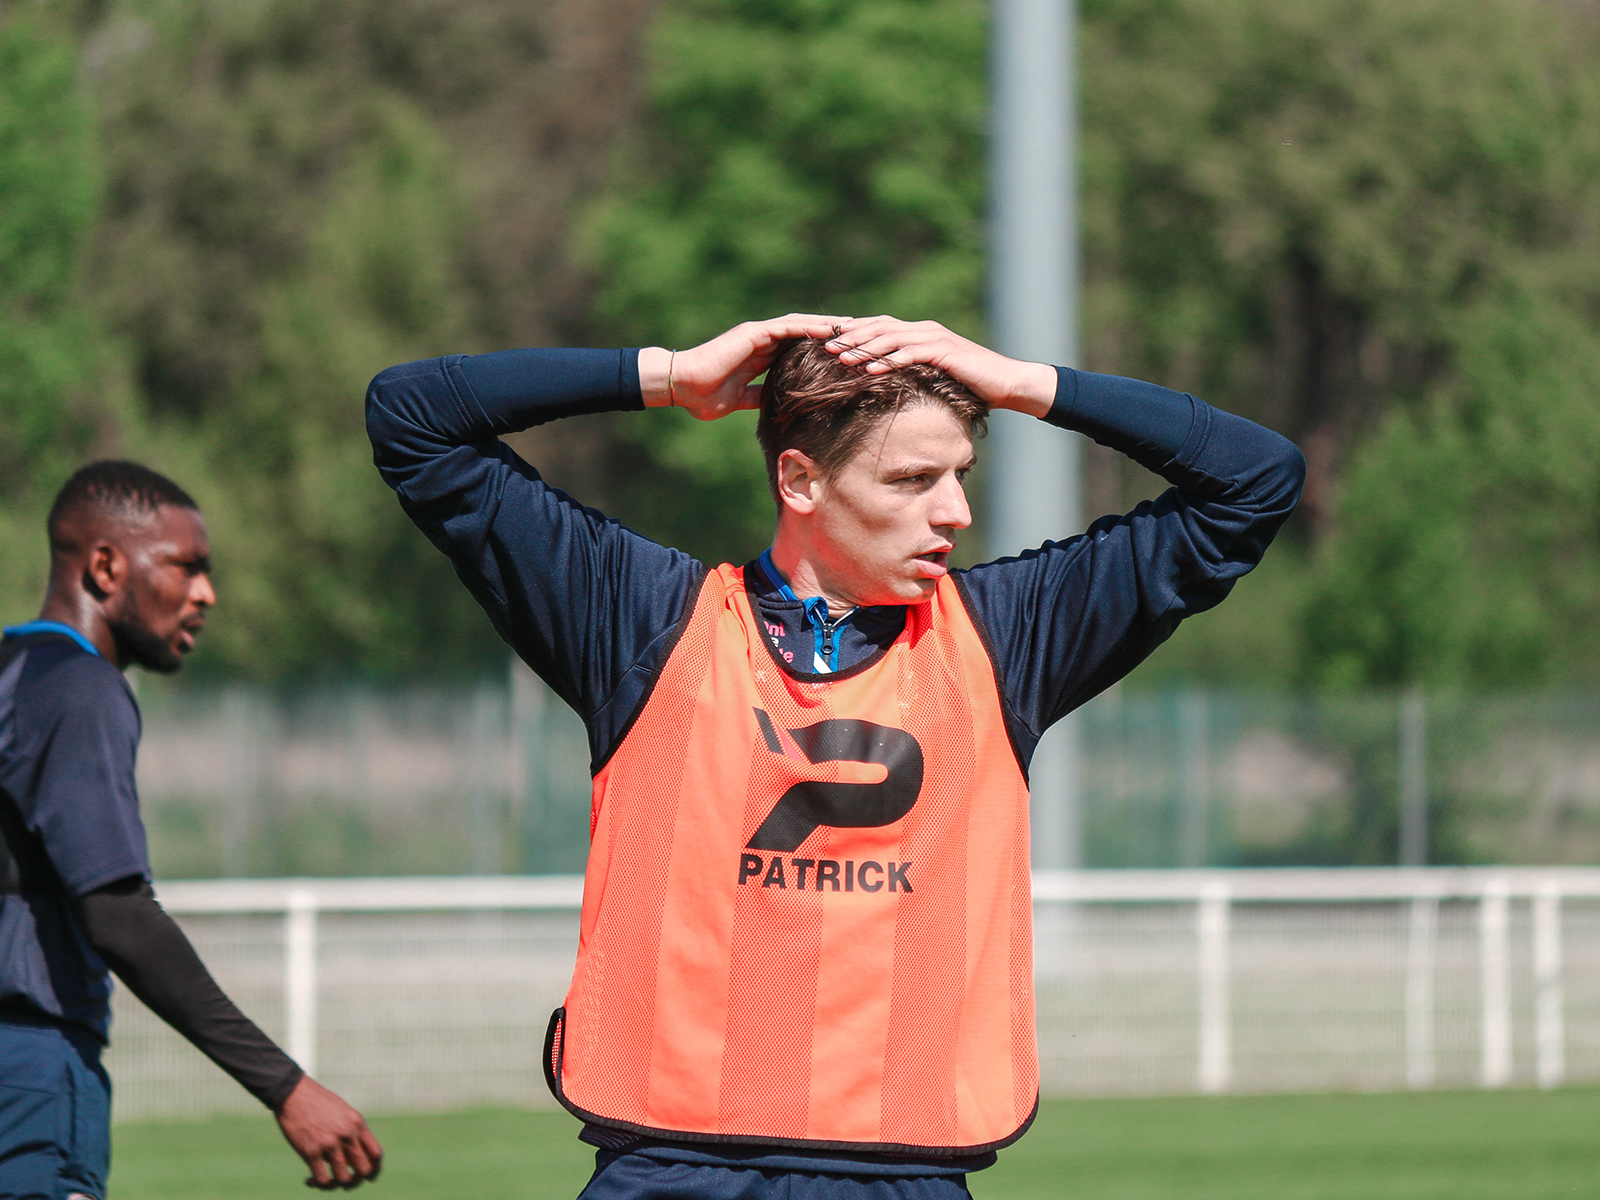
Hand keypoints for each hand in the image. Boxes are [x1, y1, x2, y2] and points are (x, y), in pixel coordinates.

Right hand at [275, 1075, 382, 1189]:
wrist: (294, 1093)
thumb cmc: (318, 1102)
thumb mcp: (344, 1112)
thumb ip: (352, 1131)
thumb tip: (355, 1156)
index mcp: (358, 1124)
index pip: (376, 1154)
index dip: (374, 1169)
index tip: (366, 1175)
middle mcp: (347, 1134)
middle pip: (363, 1170)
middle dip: (356, 1180)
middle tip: (346, 1182)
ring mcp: (330, 1144)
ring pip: (343, 1179)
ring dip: (337, 1185)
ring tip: (328, 1182)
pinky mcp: (311, 1151)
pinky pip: (322, 1179)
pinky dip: (318, 1184)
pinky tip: (310, 1180)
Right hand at [640, 314, 849, 419]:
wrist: (684, 386)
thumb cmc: (706, 396)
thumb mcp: (743, 400)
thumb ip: (760, 397)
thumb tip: (779, 406)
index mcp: (762, 356)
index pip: (799, 351)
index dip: (823, 352)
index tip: (846, 357)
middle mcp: (763, 341)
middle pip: (805, 334)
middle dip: (832, 336)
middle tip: (860, 337)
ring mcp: (759, 335)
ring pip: (801, 326)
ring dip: (827, 327)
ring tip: (853, 329)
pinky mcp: (754, 333)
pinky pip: (787, 327)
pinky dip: (809, 327)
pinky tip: (829, 330)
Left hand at [822, 316, 1056, 416]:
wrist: (1006, 383)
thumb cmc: (969, 384)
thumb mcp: (933, 377)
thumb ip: (911, 373)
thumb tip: (884, 383)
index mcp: (919, 333)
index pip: (880, 327)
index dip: (854, 333)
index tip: (827, 341)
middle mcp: (924, 330)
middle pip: (880, 328)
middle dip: (851, 337)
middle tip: (824, 345)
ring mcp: (935, 339)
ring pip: (891, 338)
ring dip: (864, 347)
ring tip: (840, 357)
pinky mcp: (945, 352)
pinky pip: (911, 354)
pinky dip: (889, 361)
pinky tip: (870, 370)